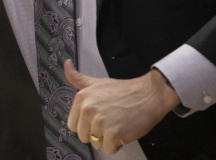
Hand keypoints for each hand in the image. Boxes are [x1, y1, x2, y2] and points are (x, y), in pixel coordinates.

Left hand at [64, 59, 180, 154]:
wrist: (149, 94)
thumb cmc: (125, 90)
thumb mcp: (97, 82)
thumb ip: (77, 78)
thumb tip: (66, 65)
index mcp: (81, 98)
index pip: (73, 125)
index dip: (86, 125)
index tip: (97, 118)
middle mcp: (88, 109)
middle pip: (84, 136)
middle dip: (97, 133)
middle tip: (110, 120)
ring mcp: (100, 121)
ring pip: (97, 143)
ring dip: (108, 139)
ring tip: (118, 124)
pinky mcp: (113, 133)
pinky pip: (109, 149)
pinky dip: (117, 145)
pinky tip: (123, 131)